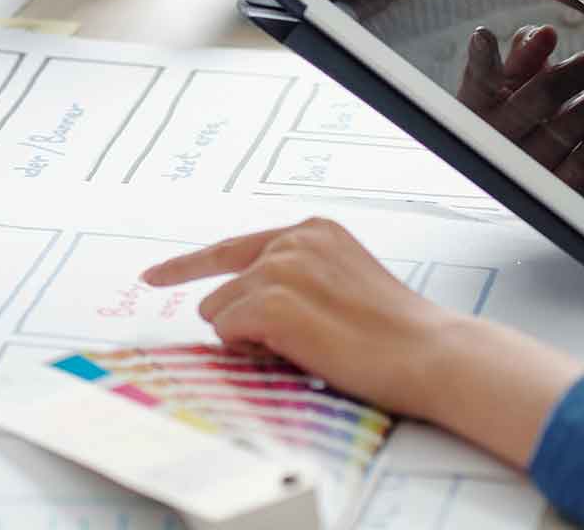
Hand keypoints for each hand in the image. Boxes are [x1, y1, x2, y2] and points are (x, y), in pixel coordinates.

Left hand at [142, 219, 583, 467]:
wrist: (431, 354)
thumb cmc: (393, 334)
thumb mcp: (342, 282)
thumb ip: (296, 277)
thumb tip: (240, 305)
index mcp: (312, 230)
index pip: (233, 247)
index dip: (187, 266)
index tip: (153, 277)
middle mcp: (291, 240)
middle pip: (223, 288)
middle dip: (242, 324)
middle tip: (298, 345)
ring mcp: (280, 267)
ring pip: (220, 314)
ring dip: (249, 340)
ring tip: (308, 348)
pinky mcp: (272, 301)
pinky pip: (227, 333)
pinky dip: (250, 352)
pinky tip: (297, 352)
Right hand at [457, 26, 583, 190]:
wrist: (531, 181)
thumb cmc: (518, 118)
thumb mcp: (509, 87)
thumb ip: (522, 56)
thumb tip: (542, 32)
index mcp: (475, 109)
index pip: (478, 80)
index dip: (480, 58)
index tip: (485, 36)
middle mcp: (494, 139)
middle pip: (543, 94)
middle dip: (576, 70)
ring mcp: (525, 167)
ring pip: (575, 122)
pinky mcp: (556, 189)